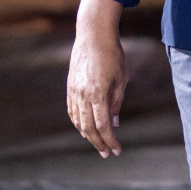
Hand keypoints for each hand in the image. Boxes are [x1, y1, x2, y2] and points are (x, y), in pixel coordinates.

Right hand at [67, 0, 126, 156]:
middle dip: (98, 142)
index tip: (117, 150)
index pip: (103, 125)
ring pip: (78, 121)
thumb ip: (116, 103)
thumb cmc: (112, 55)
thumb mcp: (121, 79)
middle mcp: (83, 95)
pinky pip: (72, 111)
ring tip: (98, 143)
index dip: (110, 140)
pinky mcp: (70, 87)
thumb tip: (113, 124)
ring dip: (87, 135)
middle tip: (107, 153)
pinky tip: (85, 128)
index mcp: (98, 93)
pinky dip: (78, 123)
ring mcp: (73, 92)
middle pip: (89, 127)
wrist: (92, 36)